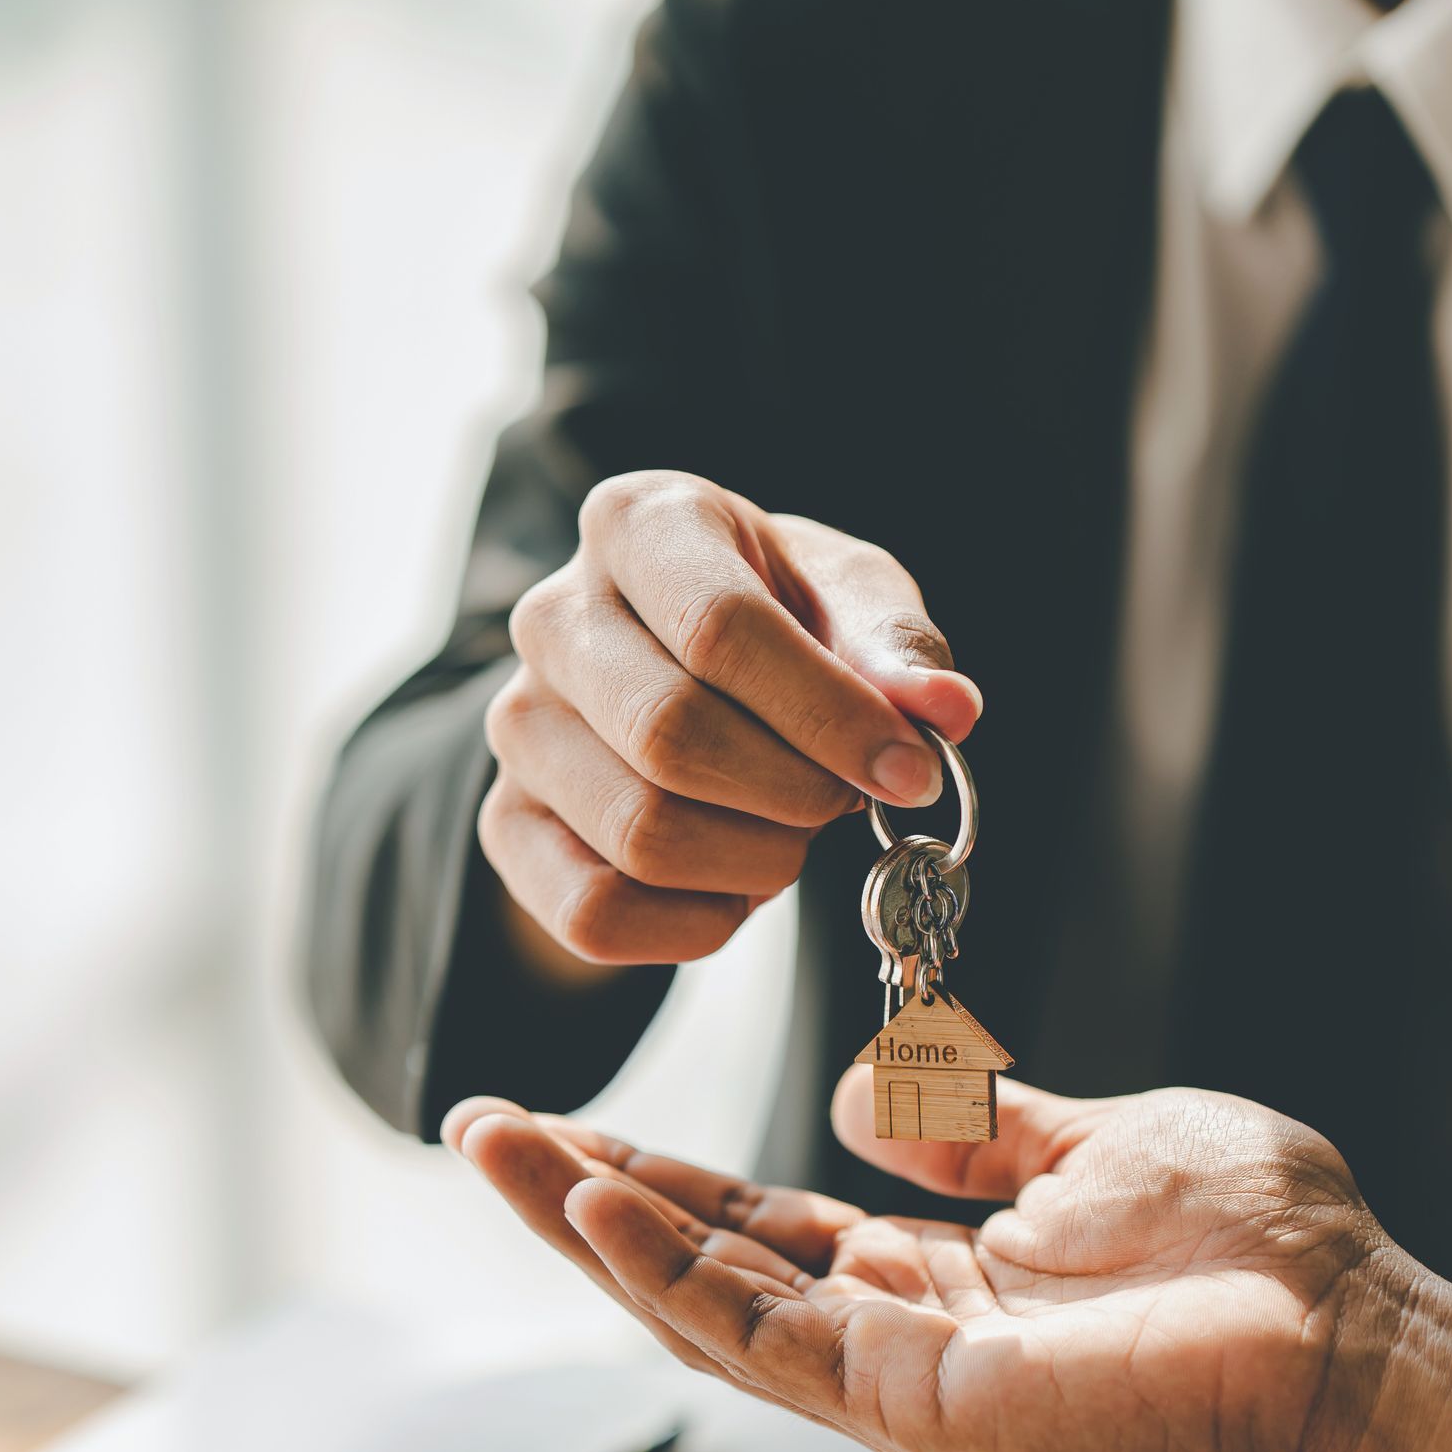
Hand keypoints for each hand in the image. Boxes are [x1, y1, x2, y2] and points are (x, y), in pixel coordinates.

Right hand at [445, 1078, 1409, 1451]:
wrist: (1355, 1339)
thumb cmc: (1263, 1255)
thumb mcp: (1097, 1138)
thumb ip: (976, 1120)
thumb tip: (870, 1088)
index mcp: (936, 1276)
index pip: (757, 1225)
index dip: (656, 1171)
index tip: (566, 1120)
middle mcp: (898, 1337)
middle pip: (703, 1267)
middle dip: (585, 1199)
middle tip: (481, 1130)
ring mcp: (899, 1384)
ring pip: (703, 1308)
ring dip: (594, 1230)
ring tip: (499, 1152)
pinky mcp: (919, 1408)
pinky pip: (766, 1340)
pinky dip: (672, 1274)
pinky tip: (601, 1206)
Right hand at [482, 472, 979, 974]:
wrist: (670, 670)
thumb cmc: (775, 621)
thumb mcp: (845, 600)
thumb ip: (894, 650)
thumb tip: (945, 712)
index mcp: (639, 524)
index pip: (723, 632)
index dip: (831, 718)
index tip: (912, 772)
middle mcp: (554, 616)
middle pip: (673, 738)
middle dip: (793, 794)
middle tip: (842, 802)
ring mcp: (518, 725)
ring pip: (641, 836)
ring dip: (755, 863)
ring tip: (788, 835)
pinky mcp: (506, 824)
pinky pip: (596, 914)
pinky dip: (696, 926)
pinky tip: (734, 889)